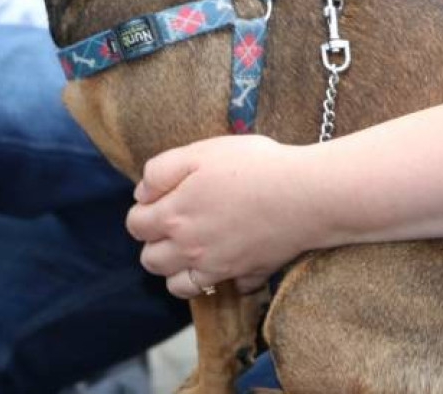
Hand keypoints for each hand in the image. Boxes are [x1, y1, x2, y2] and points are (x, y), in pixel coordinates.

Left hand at [126, 135, 320, 298]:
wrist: (307, 194)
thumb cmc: (252, 167)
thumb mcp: (197, 153)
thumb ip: (159, 172)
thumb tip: (141, 194)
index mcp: (173, 217)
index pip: (135, 226)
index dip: (142, 212)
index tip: (158, 201)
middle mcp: (191, 249)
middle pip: (151, 261)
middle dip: (154, 244)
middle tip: (174, 224)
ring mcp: (220, 268)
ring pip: (180, 287)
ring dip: (178, 271)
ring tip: (193, 248)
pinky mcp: (250, 275)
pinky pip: (229, 290)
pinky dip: (225, 281)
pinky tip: (232, 259)